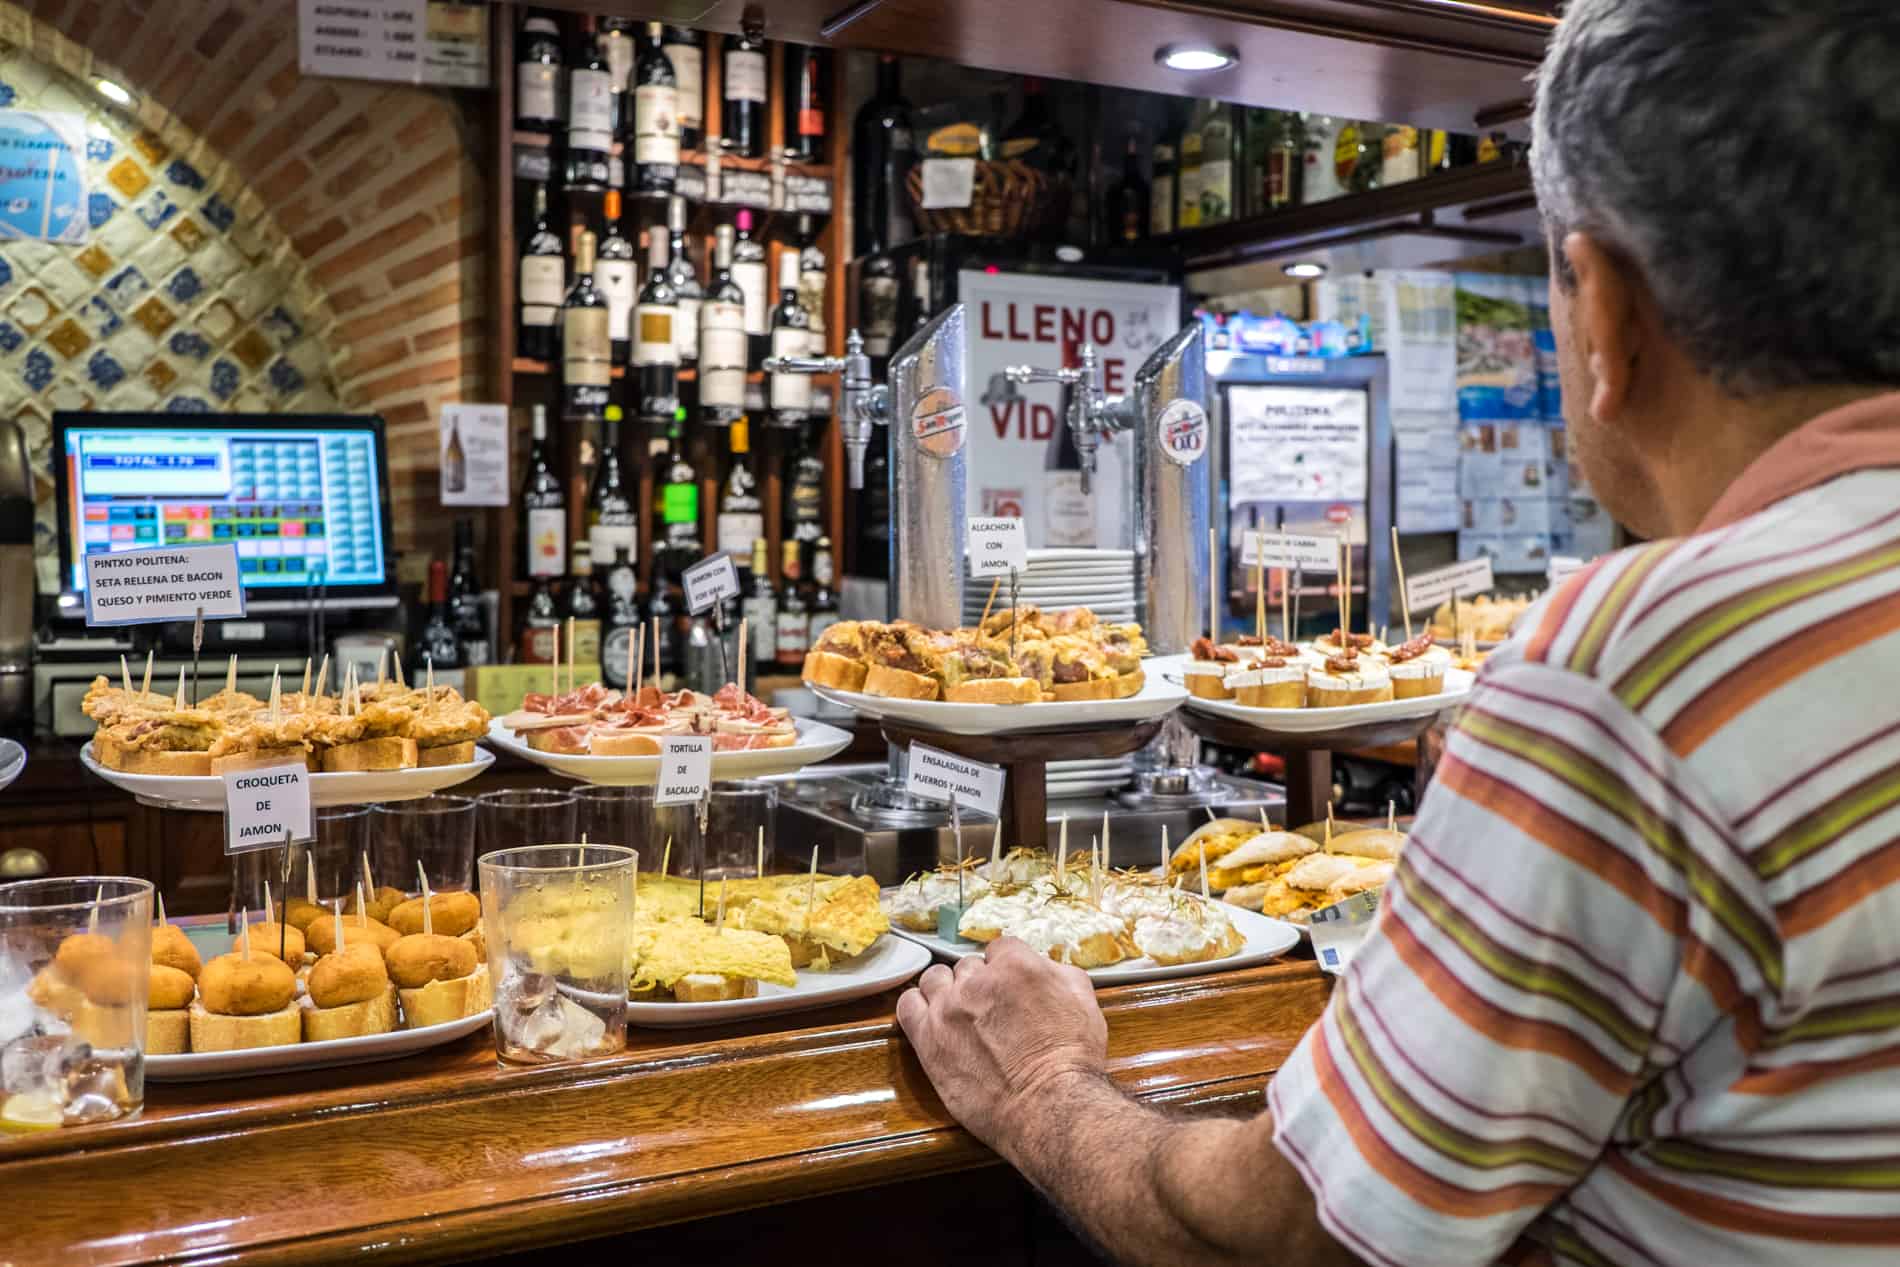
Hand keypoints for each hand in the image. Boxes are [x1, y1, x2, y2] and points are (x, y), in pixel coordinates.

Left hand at [896, 936, 1107, 1152]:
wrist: (1049, 1107)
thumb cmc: (1071, 1060)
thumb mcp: (1083, 1001)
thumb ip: (1058, 973)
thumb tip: (1043, 967)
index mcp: (1015, 965)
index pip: (999, 949)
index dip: (1005, 970)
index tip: (1008, 989)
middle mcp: (977, 981)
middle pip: (967, 966)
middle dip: (979, 984)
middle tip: (991, 1012)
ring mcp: (948, 1008)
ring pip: (935, 979)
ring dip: (946, 991)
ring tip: (959, 1015)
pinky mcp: (928, 1038)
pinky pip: (908, 1006)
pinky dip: (918, 1007)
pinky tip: (931, 1019)